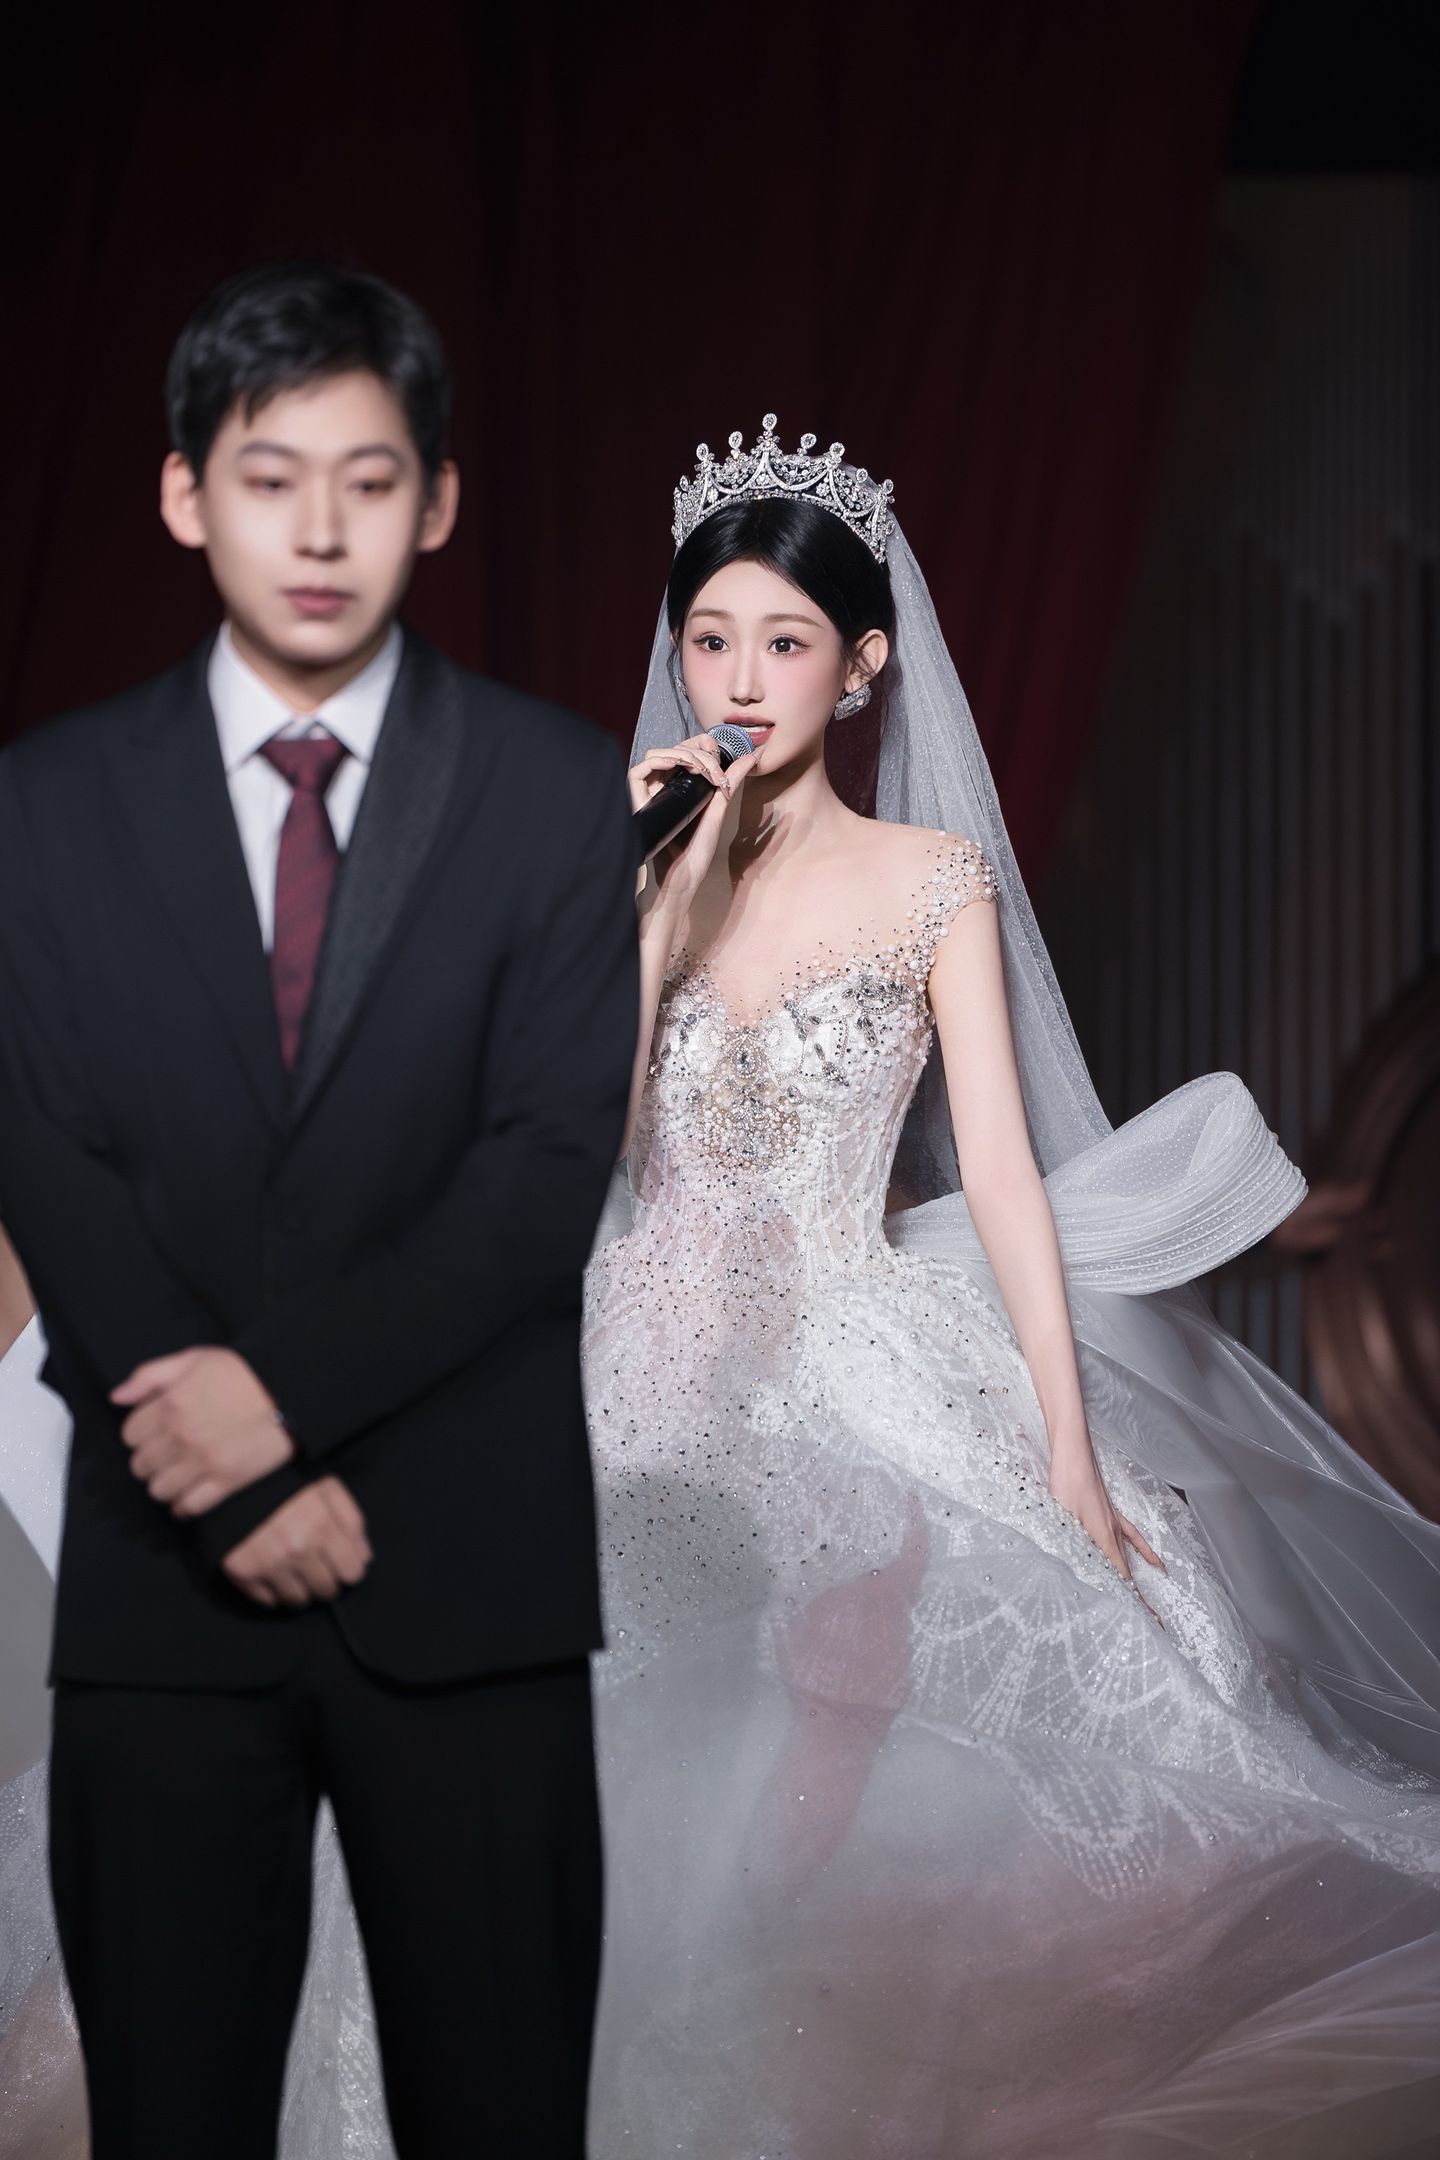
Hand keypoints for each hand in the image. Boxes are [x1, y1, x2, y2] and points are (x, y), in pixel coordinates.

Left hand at [112, 1347, 293, 1515]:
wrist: (290, 1389)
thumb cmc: (243, 1371)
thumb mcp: (194, 1358)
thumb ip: (149, 1374)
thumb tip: (116, 1398)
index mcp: (170, 1405)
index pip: (130, 1435)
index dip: (140, 1435)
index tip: (155, 1435)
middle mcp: (182, 1435)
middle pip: (141, 1466)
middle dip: (150, 1461)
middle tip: (167, 1456)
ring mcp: (203, 1461)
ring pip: (159, 1490)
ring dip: (164, 1485)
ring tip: (178, 1476)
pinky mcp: (227, 1480)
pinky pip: (189, 1506)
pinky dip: (183, 1506)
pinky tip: (188, 1497)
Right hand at [222, 1476, 371, 1608]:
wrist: (235, 1484)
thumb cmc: (287, 1486)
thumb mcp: (326, 1489)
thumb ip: (352, 1520)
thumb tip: (365, 1558)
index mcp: (321, 1526)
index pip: (352, 1573)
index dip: (348, 1568)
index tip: (341, 1563)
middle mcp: (297, 1549)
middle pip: (326, 1590)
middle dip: (326, 1580)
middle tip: (316, 1566)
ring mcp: (270, 1564)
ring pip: (299, 1600)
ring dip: (301, 1589)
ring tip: (295, 1570)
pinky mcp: (244, 1573)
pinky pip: (269, 1601)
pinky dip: (273, 1592)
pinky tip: (274, 1573)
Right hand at [629, 733, 755, 912]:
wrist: (683, 875)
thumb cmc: (698, 848)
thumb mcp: (719, 808)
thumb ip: (731, 780)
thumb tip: (753, 756)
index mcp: (682, 784)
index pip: (688, 749)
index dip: (703, 745)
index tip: (719, 755)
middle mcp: (664, 784)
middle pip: (675, 748)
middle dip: (698, 749)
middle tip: (714, 769)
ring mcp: (649, 791)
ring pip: (658, 753)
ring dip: (682, 754)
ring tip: (700, 770)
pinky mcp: (636, 799)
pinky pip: (639, 769)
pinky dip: (658, 760)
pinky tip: (675, 765)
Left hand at [1047, 1445, 1164, 1615]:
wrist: (1074, 1455)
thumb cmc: (1065, 1484)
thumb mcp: (1060, 1518)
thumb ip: (1066, 1544)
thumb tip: (1066, 1568)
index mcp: (1102, 1538)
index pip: (1121, 1576)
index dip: (1132, 1599)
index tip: (1148, 1618)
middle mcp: (1112, 1533)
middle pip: (1126, 1571)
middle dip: (1136, 1596)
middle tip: (1152, 1620)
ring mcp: (1114, 1522)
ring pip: (1128, 1556)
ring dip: (1137, 1577)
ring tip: (1150, 1600)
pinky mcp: (1111, 1512)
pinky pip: (1132, 1536)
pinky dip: (1143, 1550)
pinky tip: (1155, 1562)